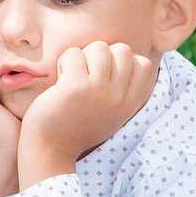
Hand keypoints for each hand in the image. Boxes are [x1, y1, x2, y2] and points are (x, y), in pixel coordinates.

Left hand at [16, 42, 155, 190]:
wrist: (51, 149)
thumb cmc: (78, 126)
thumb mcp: (113, 113)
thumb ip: (124, 90)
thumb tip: (130, 56)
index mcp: (130, 103)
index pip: (144, 64)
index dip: (123, 61)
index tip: (105, 76)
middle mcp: (119, 97)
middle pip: (123, 49)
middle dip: (101, 55)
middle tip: (86, 74)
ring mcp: (99, 91)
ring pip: (99, 47)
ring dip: (82, 56)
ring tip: (73, 75)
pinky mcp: (76, 87)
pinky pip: (73, 53)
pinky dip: (64, 62)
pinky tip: (60, 80)